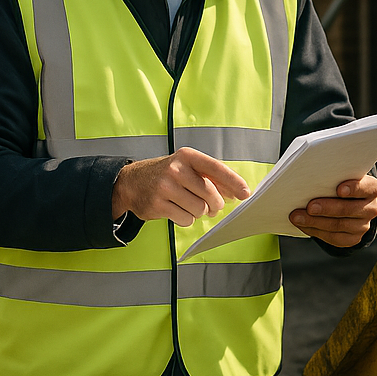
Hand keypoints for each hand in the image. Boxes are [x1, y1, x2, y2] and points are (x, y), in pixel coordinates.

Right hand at [112, 147, 249, 226]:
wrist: (131, 182)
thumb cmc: (166, 174)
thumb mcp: (187, 167)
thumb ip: (210, 177)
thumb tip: (235, 192)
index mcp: (187, 156)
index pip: (216, 168)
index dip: (233, 182)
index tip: (245, 193)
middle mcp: (175, 169)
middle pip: (209, 194)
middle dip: (215, 204)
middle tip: (213, 207)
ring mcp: (165, 187)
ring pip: (199, 209)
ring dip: (199, 212)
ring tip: (189, 205)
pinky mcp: (157, 205)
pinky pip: (185, 219)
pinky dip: (186, 219)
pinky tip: (177, 210)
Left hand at [288, 173, 376, 247]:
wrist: (349, 202)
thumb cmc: (340, 183)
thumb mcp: (341, 176)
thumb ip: (333, 175)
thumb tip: (308, 178)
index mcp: (371, 188)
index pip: (366, 188)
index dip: (353, 189)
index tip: (339, 189)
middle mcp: (371, 208)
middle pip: (349, 209)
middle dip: (327, 208)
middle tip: (310, 207)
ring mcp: (363, 225)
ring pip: (338, 225)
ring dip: (315, 222)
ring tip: (297, 217)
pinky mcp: (353, 238)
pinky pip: (333, 237)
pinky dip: (315, 231)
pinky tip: (303, 225)